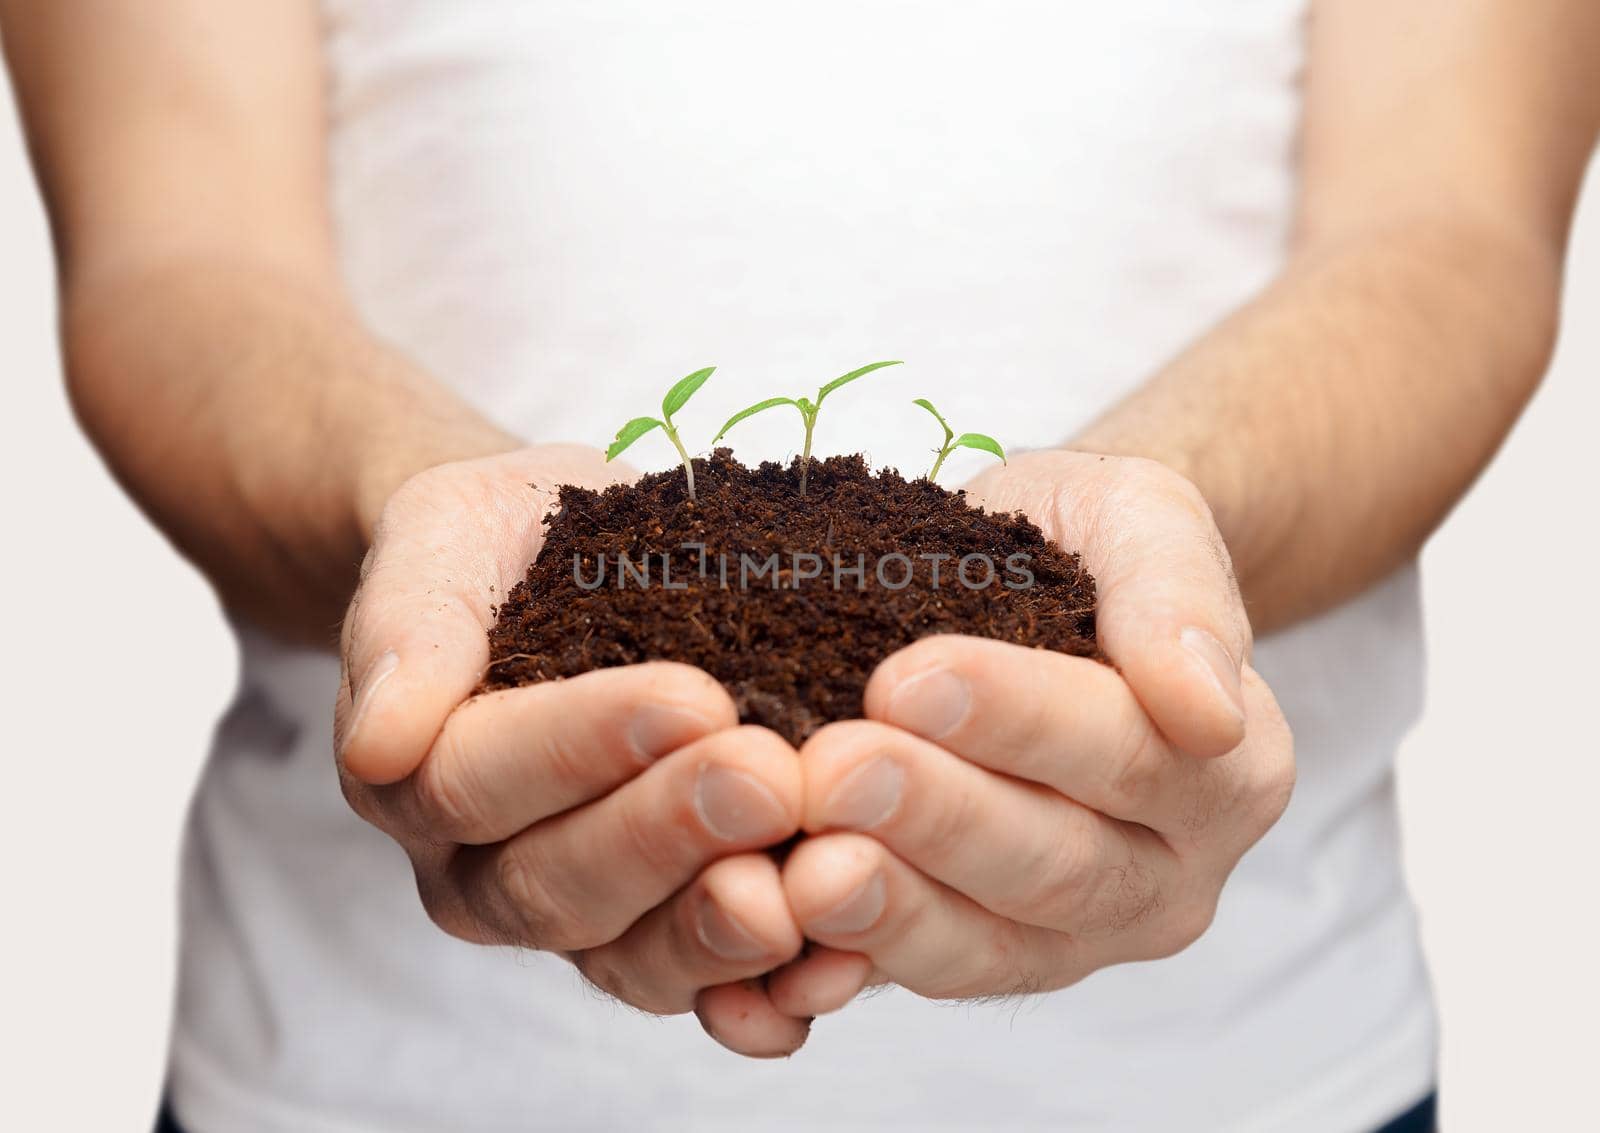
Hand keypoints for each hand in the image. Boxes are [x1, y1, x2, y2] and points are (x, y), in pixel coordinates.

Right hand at [334, 445, 810, 1056]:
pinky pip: (708, 988)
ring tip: (800, 882)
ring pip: (631, 956)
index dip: (581, 748)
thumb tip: (379, 738)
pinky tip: (834, 964)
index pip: (476, 782)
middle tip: (768, 777)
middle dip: (668, 834)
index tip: (691, 697)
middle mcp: (483, 868)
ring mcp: (578, 915)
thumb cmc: (503, 544)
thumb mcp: (445, 535)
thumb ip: (409, 623)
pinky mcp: (665, 934)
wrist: (563, 564)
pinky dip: (771, 990)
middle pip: (557, 885)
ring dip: (719, 929)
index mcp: (414, 775)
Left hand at [770, 450, 1294, 1012]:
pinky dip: (843, 973)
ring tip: (804, 873)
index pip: (1127, 755)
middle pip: (1054, 866)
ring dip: (890, 914)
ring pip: (986, 947)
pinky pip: (913, 977)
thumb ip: (1180, 598)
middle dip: (936, 820)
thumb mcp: (1146, 521)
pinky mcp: (978, 957)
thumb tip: (1208, 712)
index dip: (1017, 723)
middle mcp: (1163, 876)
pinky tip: (777, 966)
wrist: (1038, 586)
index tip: (907, 680)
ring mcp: (1073, 936)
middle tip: (834, 773)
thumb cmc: (1092, 547)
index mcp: (1228, 773)